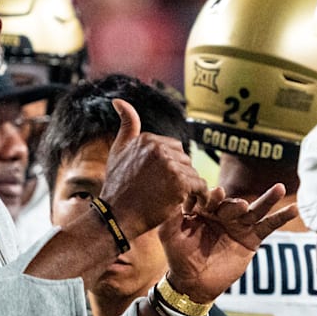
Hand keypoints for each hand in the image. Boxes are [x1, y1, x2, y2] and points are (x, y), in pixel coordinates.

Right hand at [99, 99, 207, 238]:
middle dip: (180, 176)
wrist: (116, 216)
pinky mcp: (179, 182)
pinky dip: (200, 197)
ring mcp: (169, 164)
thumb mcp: (118, 151)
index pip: (173, 149)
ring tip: (178, 201)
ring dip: (189, 188)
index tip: (162, 183)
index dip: (170, 167)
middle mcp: (158, 147)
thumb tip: (118, 99)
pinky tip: (191, 205)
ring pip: (192, 173)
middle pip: (185, 160)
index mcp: (147, 139)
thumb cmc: (117, 187)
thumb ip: (126, 125)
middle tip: (170, 194)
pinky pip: (200, 186)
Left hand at [158, 184, 296, 302]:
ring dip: (268, 199)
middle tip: (239, 206)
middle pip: (234, 203)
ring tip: (280, 188)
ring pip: (255, 209)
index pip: (210, 198)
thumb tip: (173, 195)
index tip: (216, 194)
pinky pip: (268, 226)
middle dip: (236, 204)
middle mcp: (223, 214)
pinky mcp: (251, 239)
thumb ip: (171, 215)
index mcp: (204, 209)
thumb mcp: (169, 234)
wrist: (192, 283)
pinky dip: (281, 218)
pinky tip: (293, 209)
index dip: (213, 196)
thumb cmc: (178, 257)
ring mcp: (239, 226)